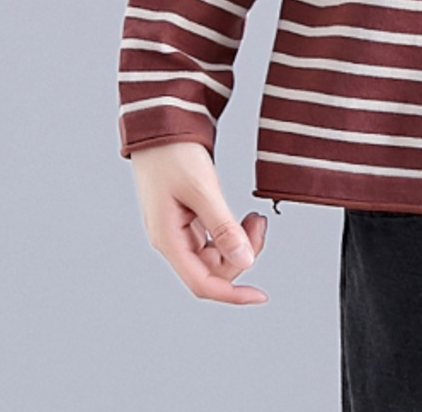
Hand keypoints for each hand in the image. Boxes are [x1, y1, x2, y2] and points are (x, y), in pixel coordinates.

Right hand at [129, 140, 268, 304]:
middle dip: (242, 253)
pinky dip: (232, 231)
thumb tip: (245, 260)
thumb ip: (224, 226)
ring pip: (215, 254)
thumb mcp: (203, 189)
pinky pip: (213, 238)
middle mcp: (171, 240)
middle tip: (259, 221)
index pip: (202, 283)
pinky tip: (244, 217)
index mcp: (168, 240)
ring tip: (255, 216)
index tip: (261, 296)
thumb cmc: (174, 154)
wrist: (160, 126)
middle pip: (212, 269)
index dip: (232, 293)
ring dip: (240, 241)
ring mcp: (178, 230)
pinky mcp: (186, 218)